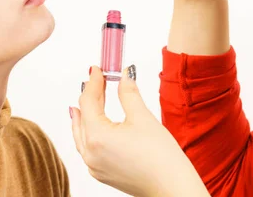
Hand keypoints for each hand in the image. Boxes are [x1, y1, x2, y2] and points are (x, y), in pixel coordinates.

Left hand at [70, 65, 209, 196]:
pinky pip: (87, 147)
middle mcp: (90, 153)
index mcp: (97, 137)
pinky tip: (94, 125)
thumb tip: (124, 75)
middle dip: (89, 95)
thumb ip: (128, 93)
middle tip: (96, 78)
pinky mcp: (102, 173)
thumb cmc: (161, 158)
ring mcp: (94, 166)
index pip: (89, 101)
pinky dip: (89, 131)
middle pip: (83, 116)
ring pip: (81, 133)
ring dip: (85, 114)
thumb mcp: (143, 117)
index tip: (98, 69)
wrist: (171, 187)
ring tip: (87, 98)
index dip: (94, 82)